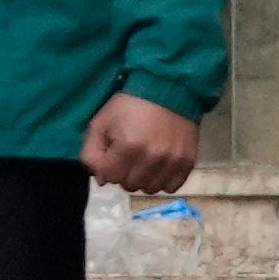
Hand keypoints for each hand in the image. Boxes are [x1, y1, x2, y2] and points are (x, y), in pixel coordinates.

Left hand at [82, 89, 199, 195]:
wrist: (168, 90)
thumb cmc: (129, 105)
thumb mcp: (100, 123)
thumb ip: (91, 153)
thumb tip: (101, 180)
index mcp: (127, 148)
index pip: (110, 178)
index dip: (107, 167)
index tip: (112, 154)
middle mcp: (152, 158)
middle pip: (129, 185)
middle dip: (123, 173)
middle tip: (127, 156)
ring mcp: (172, 162)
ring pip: (150, 189)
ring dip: (143, 179)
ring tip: (143, 161)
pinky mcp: (188, 162)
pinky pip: (172, 187)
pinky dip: (162, 180)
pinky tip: (158, 167)